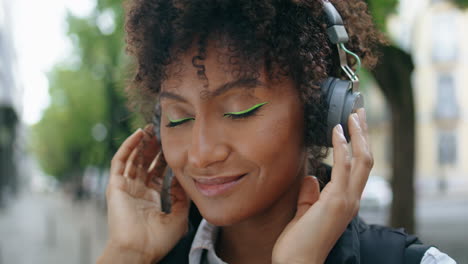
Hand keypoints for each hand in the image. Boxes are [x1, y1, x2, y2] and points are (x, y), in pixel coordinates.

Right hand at [98, 125, 189, 263]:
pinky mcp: (115, 186)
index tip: (174, 144)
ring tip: (151, 128)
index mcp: (149, 199)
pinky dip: (128, 146)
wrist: (138, 250)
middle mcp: (136, 191)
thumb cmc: (158, 239)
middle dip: (153, 147)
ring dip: (141, 143)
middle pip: (144, 163)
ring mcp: (124, 187)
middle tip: (162, 131)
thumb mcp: (178, 216)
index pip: (157, 172)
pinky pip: (120, 161)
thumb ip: (181, 197)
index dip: (164, 158)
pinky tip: (139, 134)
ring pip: (132, 159)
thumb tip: (182, 178)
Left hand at [272, 109, 372, 263]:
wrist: (298, 263)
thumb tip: (312, 178)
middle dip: (364, 134)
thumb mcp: (306, 214)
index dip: (359, 145)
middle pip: (366, 160)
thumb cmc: (299, 243)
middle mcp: (351, 199)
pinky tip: (337, 131)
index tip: (354, 127)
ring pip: (362, 160)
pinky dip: (342, 147)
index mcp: (346, 201)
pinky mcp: (336, 201)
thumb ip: (310, 196)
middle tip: (360, 112)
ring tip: (354, 115)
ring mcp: (346, 200)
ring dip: (358, 135)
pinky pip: (343, 167)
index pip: (358, 168)